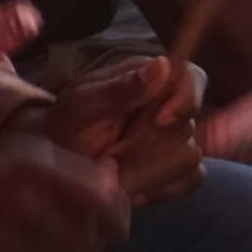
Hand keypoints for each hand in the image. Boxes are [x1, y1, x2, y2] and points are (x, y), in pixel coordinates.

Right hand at [0, 138, 129, 251]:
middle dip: (95, 248)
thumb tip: (117, 186)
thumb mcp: (24, 160)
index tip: (113, 228)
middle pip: (94, 243)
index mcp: (36, 169)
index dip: (118, 221)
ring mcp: (8, 241)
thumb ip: (75, 172)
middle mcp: (25, 202)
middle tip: (84, 247)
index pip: (106, 205)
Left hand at [50, 57, 202, 205]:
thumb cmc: (68, 127)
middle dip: (149, 144)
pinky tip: (131, 186)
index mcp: (151, 79)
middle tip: (112, 151)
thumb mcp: (82, 104)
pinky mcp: (180, 173)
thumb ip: (120, 88)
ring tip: (114, 168)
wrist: (59, 169)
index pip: (192, 78)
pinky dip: (159, 188)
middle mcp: (170, 107)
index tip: (161, 119)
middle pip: (188, 125)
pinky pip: (190, 181)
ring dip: (148, 169)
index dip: (186, 99)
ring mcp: (178, 141)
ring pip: (190, 157)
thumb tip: (162, 64)